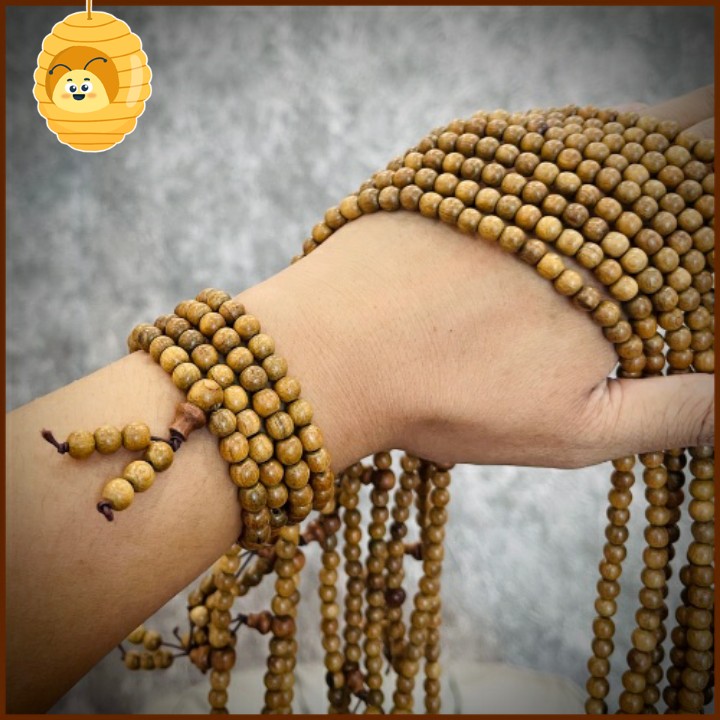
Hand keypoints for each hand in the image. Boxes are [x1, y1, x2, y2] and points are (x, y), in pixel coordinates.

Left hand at [238, 86, 713, 469]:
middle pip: (675, 157)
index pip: (702, 219)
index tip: (700, 240)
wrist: (333, 347)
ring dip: (657, 138)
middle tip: (699, 161)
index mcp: (623, 267)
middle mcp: (582, 205)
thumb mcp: (573, 428)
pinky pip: (548, 133)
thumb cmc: (450, 393)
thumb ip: (671, 410)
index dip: (707, 209)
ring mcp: (522, 174)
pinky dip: (585, 134)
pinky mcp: (468, 160)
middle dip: (697, 156)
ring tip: (685, 139)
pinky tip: (594, 145)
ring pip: (617, 136)